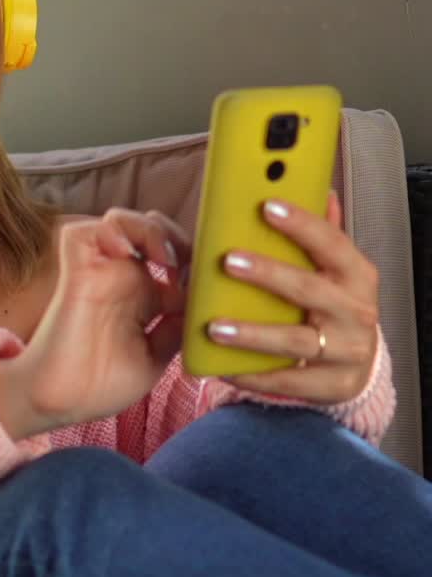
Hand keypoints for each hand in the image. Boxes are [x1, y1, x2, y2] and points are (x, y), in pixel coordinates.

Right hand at [0, 209, 190, 438]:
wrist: (59, 403)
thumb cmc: (100, 386)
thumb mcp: (155, 358)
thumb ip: (176, 329)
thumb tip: (202, 303)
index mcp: (144, 298)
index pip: (175, 257)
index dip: (197, 259)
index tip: (213, 281)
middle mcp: (123, 279)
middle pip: (152, 228)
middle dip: (177, 236)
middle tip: (189, 264)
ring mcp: (99, 273)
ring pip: (121, 220)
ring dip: (148, 230)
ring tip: (163, 260)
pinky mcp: (76, 273)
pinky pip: (84, 232)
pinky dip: (109, 232)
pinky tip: (126, 254)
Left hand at [208, 191, 378, 402]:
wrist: (362, 365)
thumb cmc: (339, 309)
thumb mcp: (338, 272)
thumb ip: (324, 236)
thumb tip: (319, 190)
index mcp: (357, 276)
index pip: (331, 243)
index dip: (301, 224)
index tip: (268, 207)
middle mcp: (355, 312)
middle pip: (308, 290)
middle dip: (267, 274)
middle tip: (228, 261)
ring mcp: (346, 351)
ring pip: (294, 342)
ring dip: (252, 334)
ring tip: (215, 327)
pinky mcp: (332, 385)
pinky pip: (286, 381)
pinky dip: (253, 375)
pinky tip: (222, 366)